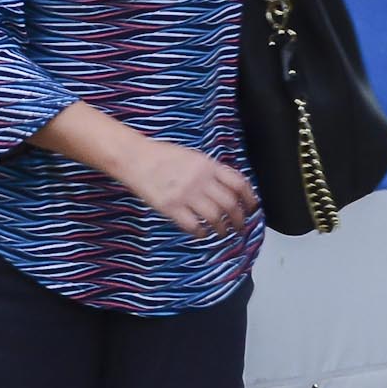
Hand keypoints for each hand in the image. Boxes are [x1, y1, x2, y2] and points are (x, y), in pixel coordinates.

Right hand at [112, 134, 259, 239]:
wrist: (134, 157)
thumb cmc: (161, 155)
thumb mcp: (192, 156)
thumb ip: (209, 170)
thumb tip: (226, 187)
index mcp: (208, 165)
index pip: (238, 183)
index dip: (249, 198)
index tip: (252, 207)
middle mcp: (200, 180)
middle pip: (230, 204)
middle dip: (239, 219)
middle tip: (239, 226)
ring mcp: (186, 194)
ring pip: (215, 217)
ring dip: (222, 228)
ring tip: (222, 232)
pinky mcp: (171, 207)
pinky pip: (193, 225)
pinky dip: (201, 232)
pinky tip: (201, 233)